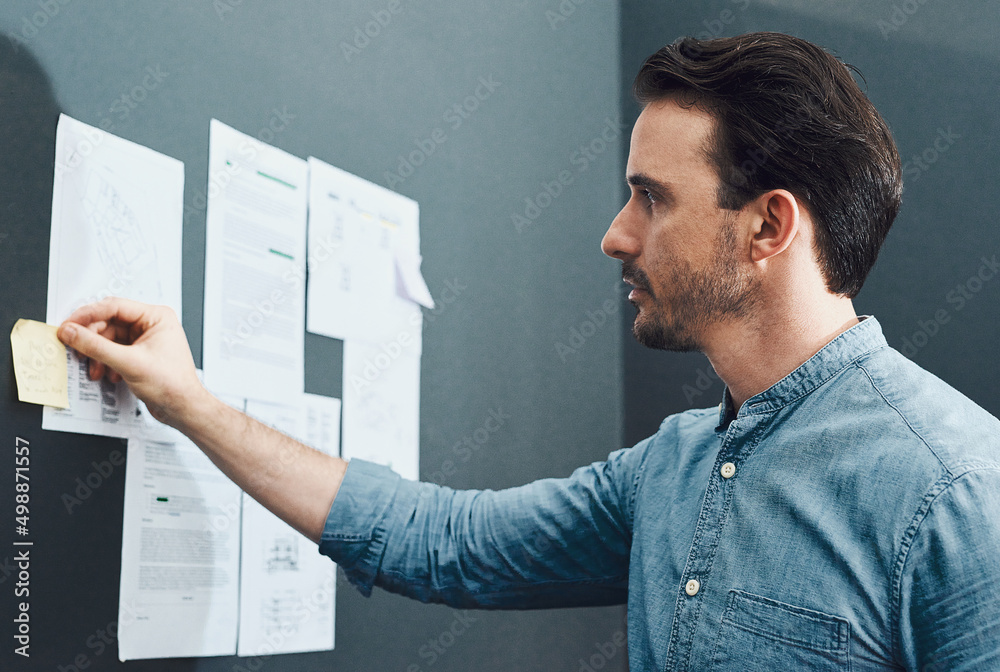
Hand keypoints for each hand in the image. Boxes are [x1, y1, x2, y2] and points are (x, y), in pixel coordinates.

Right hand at [57, 297, 207, 427]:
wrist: (182, 408)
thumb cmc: (172, 384)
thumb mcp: (128, 362)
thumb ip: (95, 346)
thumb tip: (72, 332)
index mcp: (156, 317)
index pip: (114, 306)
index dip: (87, 315)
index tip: (68, 325)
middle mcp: (151, 324)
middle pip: (108, 322)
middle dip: (91, 339)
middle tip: (75, 348)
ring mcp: (144, 339)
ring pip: (108, 338)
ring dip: (97, 354)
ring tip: (95, 368)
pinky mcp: (138, 353)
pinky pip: (113, 350)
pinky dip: (106, 362)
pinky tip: (109, 374)